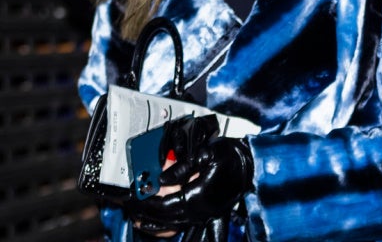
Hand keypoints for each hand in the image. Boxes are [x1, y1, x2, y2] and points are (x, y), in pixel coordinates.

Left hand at [128, 137, 253, 228]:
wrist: (253, 165)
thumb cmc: (233, 156)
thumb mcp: (207, 153)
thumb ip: (182, 166)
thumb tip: (162, 176)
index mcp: (197, 195)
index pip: (163, 203)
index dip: (145, 201)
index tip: (131, 195)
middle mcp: (199, 210)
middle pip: (164, 216)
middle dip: (144, 210)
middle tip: (128, 203)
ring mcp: (203, 214)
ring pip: (171, 224)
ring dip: (152, 221)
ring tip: (136, 217)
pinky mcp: (206, 213)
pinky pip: (181, 226)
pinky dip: (165, 227)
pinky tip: (156, 224)